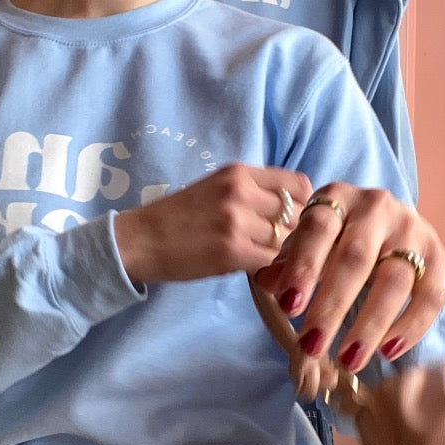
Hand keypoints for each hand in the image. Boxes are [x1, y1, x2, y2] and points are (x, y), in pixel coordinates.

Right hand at [114, 163, 311, 282]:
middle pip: (297, 216)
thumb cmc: (175, 219)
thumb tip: (290, 215)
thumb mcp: (214, 189)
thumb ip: (251, 194)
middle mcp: (242, 191)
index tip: (291, 222)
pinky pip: (269, 262)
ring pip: (285, 242)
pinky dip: (267, 271)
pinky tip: (251, 270)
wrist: (140, 240)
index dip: (303, 207)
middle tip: (278, 248)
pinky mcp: (233, 250)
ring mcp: (238, 220)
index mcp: (239, 173)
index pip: (299, 185)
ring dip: (279, 255)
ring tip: (260, 259)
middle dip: (293, 235)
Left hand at [253, 182, 444, 371]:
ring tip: (347, 361)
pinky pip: (430, 296)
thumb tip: (267, 283)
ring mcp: (411, 230)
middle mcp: (377, 208)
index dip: (303, 268)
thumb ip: (286, 264)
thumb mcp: (303, 244)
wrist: (384, 226)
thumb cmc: (331, 240)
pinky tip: (387, 353)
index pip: (318, 229)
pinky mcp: (436, 257)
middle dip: (332, 306)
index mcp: (336, 199)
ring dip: (369, 326)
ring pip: (395, 281)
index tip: (288, 307)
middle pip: (356, 259)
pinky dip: (410, 328)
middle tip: (311, 346)